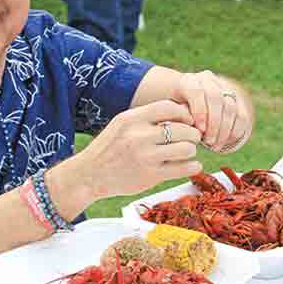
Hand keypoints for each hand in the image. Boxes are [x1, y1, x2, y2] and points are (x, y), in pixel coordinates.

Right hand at [76, 100, 202, 199]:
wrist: (90, 175)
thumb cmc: (110, 148)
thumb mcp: (121, 124)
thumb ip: (146, 118)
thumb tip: (183, 113)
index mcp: (131, 119)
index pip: (168, 107)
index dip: (184, 113)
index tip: (187, 120)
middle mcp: (139, 136)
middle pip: (183, 128)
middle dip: (192, 134)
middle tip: (191, 139)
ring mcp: (146, 157)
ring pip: (187, 148)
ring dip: (191, 150)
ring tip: (186, 153)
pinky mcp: (151, 176)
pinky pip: (184, 168)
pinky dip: (192, 166)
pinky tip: (188, 165)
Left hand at [171, 71, 251, 152]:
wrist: (185, 105)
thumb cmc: (174, 114)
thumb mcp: (171, 114)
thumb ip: (178, 117)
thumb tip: (189, 127)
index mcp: (189, 81)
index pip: (198, 92)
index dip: (200, 111)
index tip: (200, 130)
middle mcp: (207, 80)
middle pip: (216, 98)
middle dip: (214, 123)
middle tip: (209, 142)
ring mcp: (223, 88)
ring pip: (230, 107)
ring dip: (224, 130)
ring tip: (215, 146)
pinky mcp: (236, 100)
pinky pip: (241, 115)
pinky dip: (235, 131)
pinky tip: (226, 142)